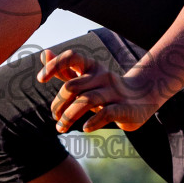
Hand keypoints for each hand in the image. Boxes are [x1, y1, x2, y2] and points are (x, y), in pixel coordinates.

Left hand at [38, 48, 166, 132]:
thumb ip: (65, 70)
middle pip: (72, 87)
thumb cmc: (106, 89)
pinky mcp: (124, 108)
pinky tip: (84, 128)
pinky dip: (92, 122)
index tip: (40, 79)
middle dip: (58, 104)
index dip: (54, 65)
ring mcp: (114, 91)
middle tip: (55, 117)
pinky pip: (106, 113)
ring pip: (86, 101)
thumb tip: (43, 53)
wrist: (143, 97)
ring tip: (61, 128)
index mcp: (91, 66)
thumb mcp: (85, 79)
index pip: (71, 57)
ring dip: (69, 117)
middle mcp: (102, 76)